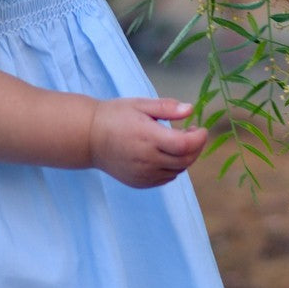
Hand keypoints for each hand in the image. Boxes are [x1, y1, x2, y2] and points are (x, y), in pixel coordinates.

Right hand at [88, 97, 207, 187]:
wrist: (88, 137)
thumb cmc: (115, 116)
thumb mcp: (140, 104)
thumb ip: (166, 108)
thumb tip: (190, 109)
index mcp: (148, 137)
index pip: (185, 145)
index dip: (199, 138)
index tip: (200, 128)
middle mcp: (147, 159)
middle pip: (185, 160)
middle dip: (196, 147)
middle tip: (192, 133)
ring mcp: (143, 174)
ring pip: (177, 171)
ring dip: (185, 158)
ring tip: (178, 142)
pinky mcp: (139, 182)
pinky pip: (166, 178)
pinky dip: (173, 168)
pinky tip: (165, 155)